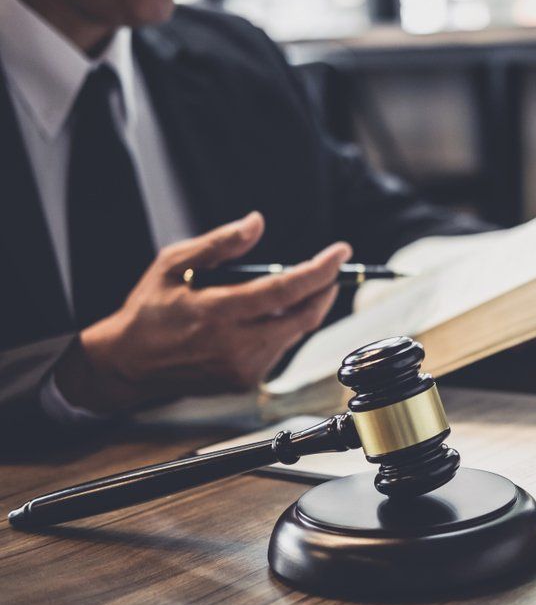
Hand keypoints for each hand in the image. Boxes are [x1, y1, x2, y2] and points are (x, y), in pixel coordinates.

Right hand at [55, 212, 351, 412]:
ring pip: (293, 333)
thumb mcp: (172, 263)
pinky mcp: (244, 381)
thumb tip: (257, 222)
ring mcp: (243, 368)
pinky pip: (278, 349)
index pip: (285, 290)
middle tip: (330, 269)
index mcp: (218, 312)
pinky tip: (264, 316)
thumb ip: (219, 243)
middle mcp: (235, 345)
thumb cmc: (149, 310)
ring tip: (290, 288)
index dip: (320, 270)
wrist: (127, 365)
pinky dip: (281, 328)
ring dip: (301, 308)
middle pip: (303, 317)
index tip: (340, 252)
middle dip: (324, 290)